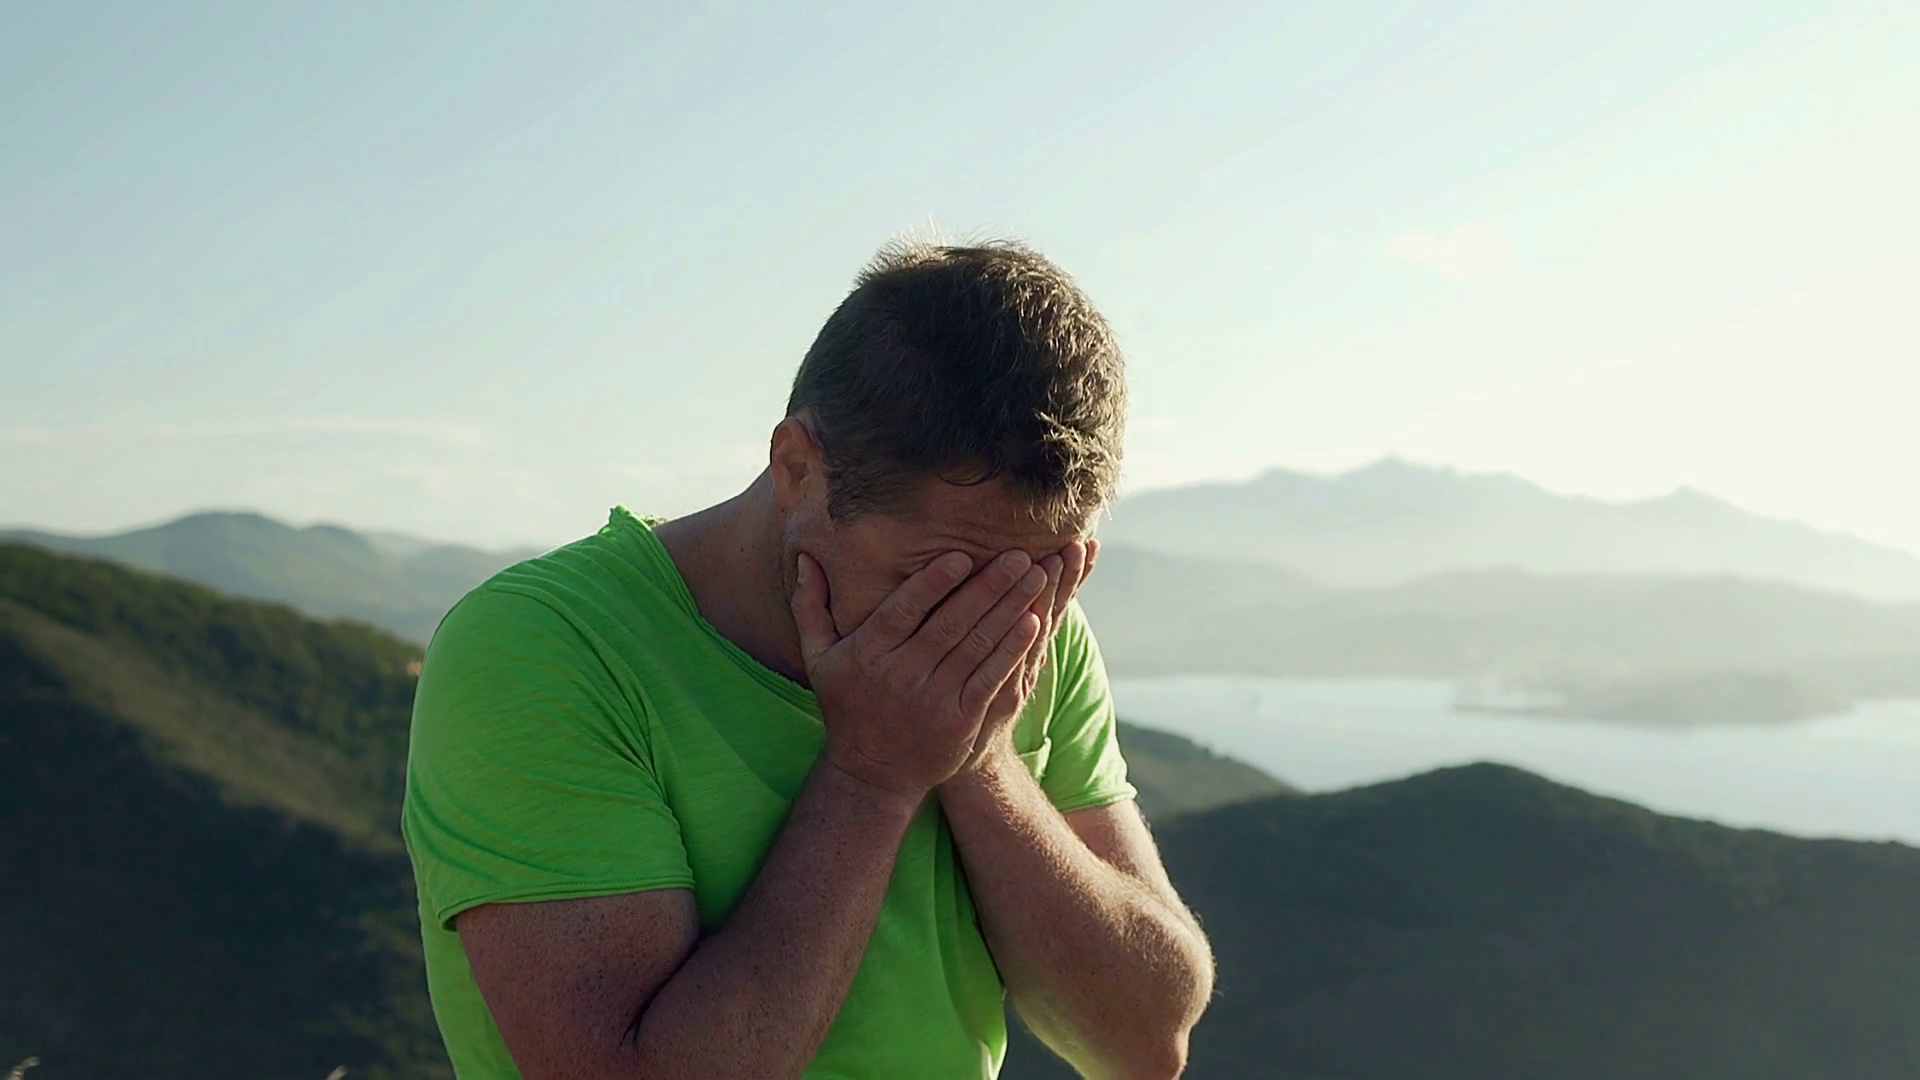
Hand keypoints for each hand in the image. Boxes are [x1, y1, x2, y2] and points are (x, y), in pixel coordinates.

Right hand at [791, 549, 1048, 801]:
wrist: (872, 774)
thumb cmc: (847, 705)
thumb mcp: (819, 658)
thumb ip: (810, 606)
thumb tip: (804, 557)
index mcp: (866, 655)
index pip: (902, 612)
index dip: (932, 584)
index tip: (961, 556)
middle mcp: (899, 676)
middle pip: (950, 624)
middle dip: (989, 587)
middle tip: (1020, 554)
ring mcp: (932, 700)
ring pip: (977, 646)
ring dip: (1010, 609)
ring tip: (1037, 576)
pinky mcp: (960, 721)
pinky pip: (991, 678)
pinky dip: (1013, 649)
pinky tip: (1034, 622)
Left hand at [953, 538, 1099, 776]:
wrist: (962, 756)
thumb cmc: (969, 699)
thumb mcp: (987, 658)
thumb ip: (992, 622)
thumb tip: (1000, 580)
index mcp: (1025, 645)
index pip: (1053, 601)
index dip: (1070, 575)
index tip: (1086, 541)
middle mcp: (1029, 658)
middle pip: (1051, 610)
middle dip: (1065, 576)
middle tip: (1077, 543)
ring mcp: (1018, 676)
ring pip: (1039, 629)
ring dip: (1051, 594)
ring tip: (1061, 558)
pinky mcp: (1001, 698)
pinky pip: (1014, 662)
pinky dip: (1024, 641)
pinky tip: (1035, 618)